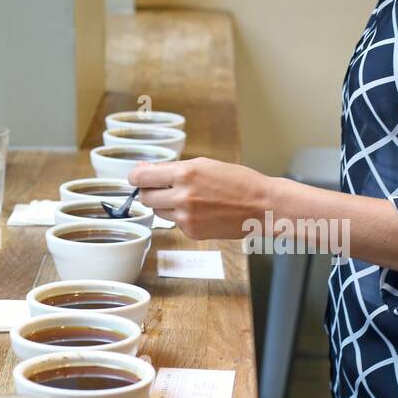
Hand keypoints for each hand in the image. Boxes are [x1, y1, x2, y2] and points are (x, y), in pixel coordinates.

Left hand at [127, 157, 271, 241]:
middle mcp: (182, 196)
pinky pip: (174, 223)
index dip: (135, 176)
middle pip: (145, 197)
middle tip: (163, 187)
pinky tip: (201, 211)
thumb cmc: (238, 182)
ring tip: (188, 199)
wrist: (262, 206)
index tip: (136, 177)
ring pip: (158, 211)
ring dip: (165, 204)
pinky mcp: (192, 232)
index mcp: (185, 173)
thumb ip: (173, 169)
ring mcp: (186, 217)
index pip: (141, 177)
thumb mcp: (205, 164)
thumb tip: (144, 170)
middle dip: (150, 191)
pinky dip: (181, 217)